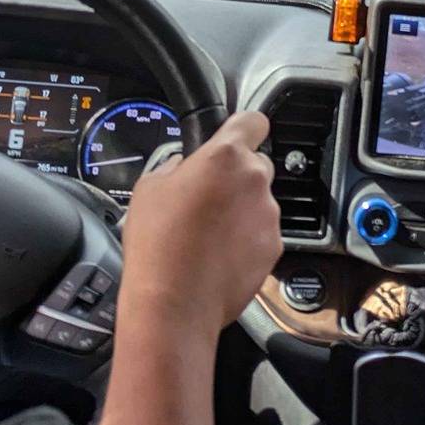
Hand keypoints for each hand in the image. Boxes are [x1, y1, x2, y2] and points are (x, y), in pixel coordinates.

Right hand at [117, 110, 280, 331]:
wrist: (174, 303)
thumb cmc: (158, 245)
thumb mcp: (149, 188)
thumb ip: (174, 165)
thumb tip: (182, 166)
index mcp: (225, 156)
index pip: (253, 121)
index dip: (243, 128)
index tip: (237, 136)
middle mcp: (255, 180)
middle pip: (256, 164)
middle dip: (236, 177)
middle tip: (207, 198)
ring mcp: (268, 216)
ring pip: (259, 201)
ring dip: (241, 210)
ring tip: (208, 234)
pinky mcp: (274, 247)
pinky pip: (263, 233)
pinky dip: (247, 239)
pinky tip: (219, 254)